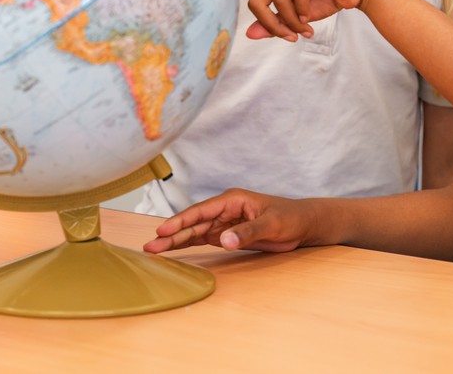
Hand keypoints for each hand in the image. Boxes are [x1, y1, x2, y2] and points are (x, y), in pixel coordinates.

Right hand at [142, 189, 315, 253]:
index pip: (201, 211)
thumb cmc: (289, 217)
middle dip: (171, 234)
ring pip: (194, 233)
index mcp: (232, 200)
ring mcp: (223, 223)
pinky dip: (187, 245)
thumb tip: (224, 240)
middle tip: (150, 246)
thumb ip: (247, 232)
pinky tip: (171, 251)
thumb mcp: (271, 224)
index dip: (181, 221)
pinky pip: (202, 240)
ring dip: (175, 241)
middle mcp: (223, 210)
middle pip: (193, 223)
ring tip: (153, 251)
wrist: (302, 225)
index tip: (163, 230)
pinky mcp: (226, 235)